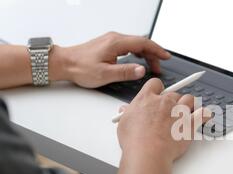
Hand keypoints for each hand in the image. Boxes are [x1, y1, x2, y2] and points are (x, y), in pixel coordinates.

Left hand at [49, 32, 170, 87]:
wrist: (64, 64)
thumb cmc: (80, 68)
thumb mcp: (105, 74)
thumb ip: (125, 72)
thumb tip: (141, 70)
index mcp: (116, 43)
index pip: (143, 43)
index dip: (157, 50)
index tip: (166, 56)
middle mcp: (114, 38)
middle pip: (141, 43)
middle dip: (153, 54)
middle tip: (159, 67)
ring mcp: (111, 40)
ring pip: (135, 44)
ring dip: (146, 54)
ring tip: (152, 66)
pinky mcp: (109, 45)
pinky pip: (129, 46)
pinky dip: (138, 53)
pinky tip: (139, 61)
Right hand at [117, 78, 208, 173]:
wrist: (148, 153)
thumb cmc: (135, 141)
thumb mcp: (124, 123)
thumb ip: (128, 113)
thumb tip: (125, 109)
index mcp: (147, 98)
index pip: (156, 84)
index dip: (158, 90)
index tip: (158, 96)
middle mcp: (165, 102)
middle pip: (174, 93)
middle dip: (174, 101)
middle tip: (171, 111)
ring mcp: (180, 112)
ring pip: (190, 99)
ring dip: (189, 104)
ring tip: (187, 112)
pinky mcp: (190, 124)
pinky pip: (204, 113)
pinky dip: (205, 114)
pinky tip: (204, 116)